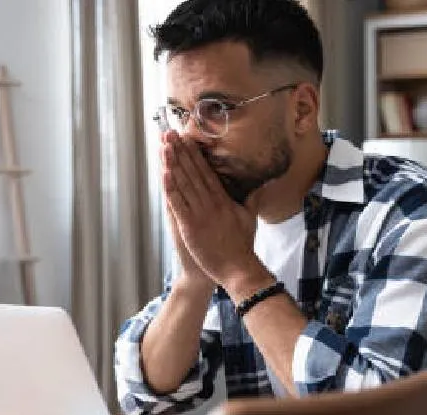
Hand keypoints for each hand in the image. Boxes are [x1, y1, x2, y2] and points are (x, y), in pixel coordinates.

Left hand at [161, 131, 261, 288]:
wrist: (238, 268)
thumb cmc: (243, 246)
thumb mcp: (250, 218)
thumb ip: (252, 199)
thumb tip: (262, 184)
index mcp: (223, 200)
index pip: (207, 172)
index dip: (195, 154)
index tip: (187, 139)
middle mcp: (211, 203)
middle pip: (193, 173)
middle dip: (181, 152)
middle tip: (170, 133)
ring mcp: (200, 214)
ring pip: (183, 184)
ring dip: (172, 164)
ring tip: (164, 146)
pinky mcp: (190, 227)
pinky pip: (178, 204)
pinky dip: (170, 188)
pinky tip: (164, 173)